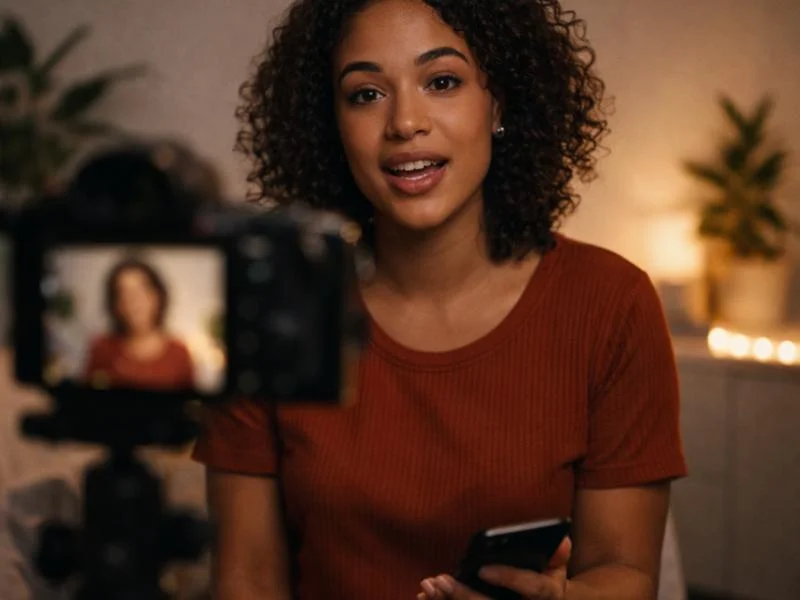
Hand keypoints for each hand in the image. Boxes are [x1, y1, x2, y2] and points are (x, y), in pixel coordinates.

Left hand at [417, 537, 570, 599]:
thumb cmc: (546, 578)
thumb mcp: (557, 566)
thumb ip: (557, 554)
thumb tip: (561, 540)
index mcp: (547, 594)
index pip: (532, 587)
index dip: (509, 578)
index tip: (483, 569)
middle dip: (464, 596)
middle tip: (442, 580)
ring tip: (428, 587)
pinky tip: (424, 597)